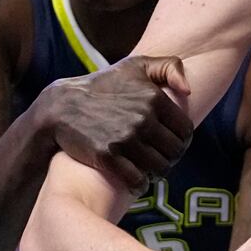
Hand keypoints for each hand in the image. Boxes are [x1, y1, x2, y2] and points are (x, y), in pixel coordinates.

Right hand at [41, 55, 194, 199]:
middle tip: (159, 158)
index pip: (186, 131)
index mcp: (155, 98)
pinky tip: (136, 180)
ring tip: (149, 170)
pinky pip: (137, 180)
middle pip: (174, 152)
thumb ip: (169, 67)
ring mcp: (125, 138)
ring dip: (157, 173)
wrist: (61, 107)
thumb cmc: (103, 86)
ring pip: (159, 168)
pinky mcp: (107, 156)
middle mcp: (143, 118)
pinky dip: (140, 185)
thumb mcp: (136, 65)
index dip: (182, 141)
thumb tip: (189, 91)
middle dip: (170, 158)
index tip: (170, 143)